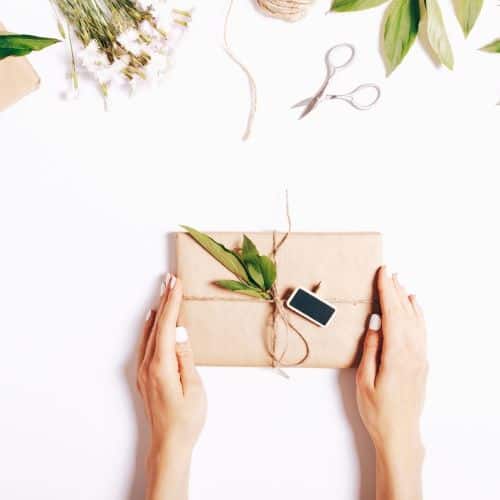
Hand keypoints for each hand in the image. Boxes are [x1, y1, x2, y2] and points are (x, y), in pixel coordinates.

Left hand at [137, 274, 206, 499]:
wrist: (168, 445)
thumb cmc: (186, 420)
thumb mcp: (194, 388)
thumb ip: (185, 358)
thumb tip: (180, 332)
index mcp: (161, 365)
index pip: (166, 325)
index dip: (172, 302)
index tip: (176, 283)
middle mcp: (148, 364)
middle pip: (155, 325)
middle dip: (164, 300)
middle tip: (170, 279)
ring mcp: (144, 370)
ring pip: (149, 332)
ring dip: (157, 310)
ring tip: (163, 292)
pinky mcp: (145, 375)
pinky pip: (145, 343)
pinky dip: (150, 326)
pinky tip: (151, 319)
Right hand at [356, 266, 426, 499]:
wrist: (400, 433)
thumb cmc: (378, 410)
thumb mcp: (365, 380)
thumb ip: (371, 349)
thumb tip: (375, 323)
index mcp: (397, 355)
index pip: (392, 314)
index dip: (386, 291)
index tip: (382, 274)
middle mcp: (413, 352)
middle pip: (405, 313)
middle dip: (395, 290)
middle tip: (387, 272)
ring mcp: (420, 357)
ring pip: (416, 320)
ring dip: (406, 300)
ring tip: (399, 283)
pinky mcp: (422, 362)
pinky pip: (421, 331)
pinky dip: (417, 314)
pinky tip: (413, 307)